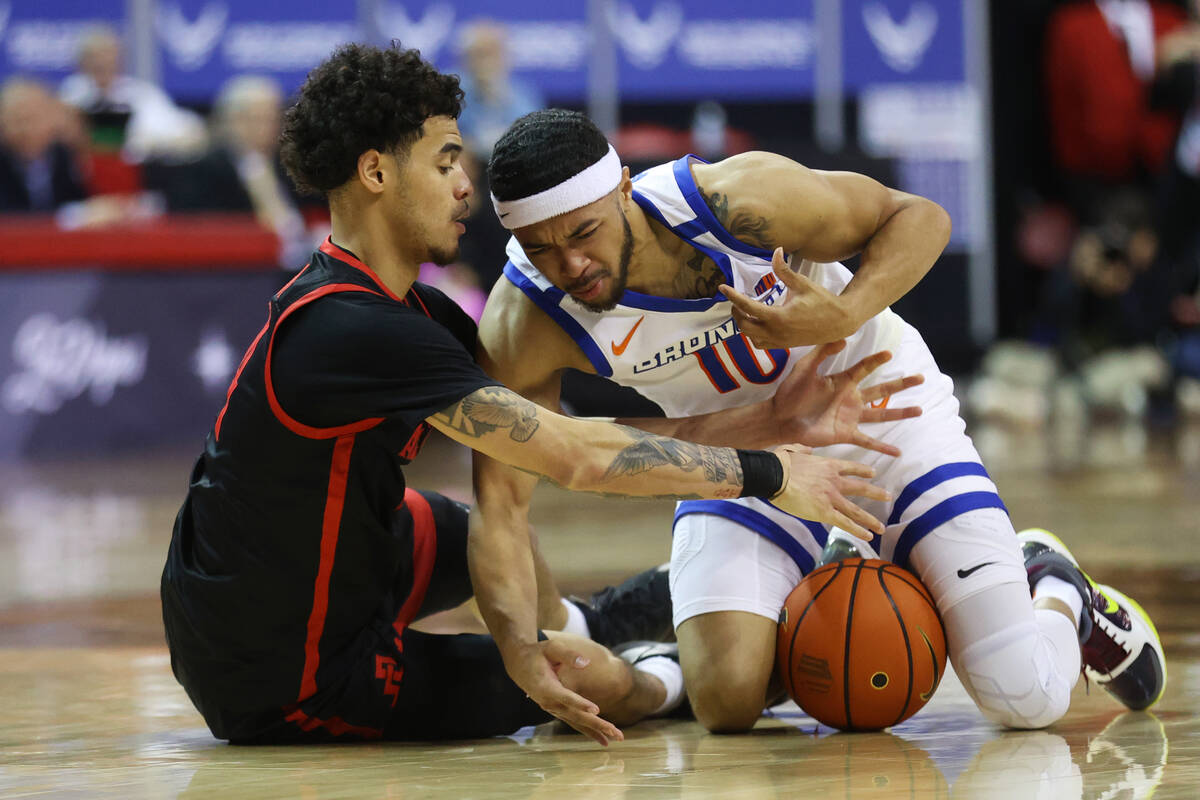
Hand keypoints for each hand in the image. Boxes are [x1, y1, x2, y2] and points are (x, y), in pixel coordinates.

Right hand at [503, 639, 624, 745]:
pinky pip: (573, 722)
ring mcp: (552, 708)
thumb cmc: (537, 653)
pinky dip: (588, 731)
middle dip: (595, 724)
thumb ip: (568, 655)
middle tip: (614, 731)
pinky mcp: (557, 710)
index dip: (580, 703)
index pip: (565, 696)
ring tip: (615, 738)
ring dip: (596, 731)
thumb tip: (586, 662)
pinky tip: (603, 739)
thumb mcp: (550, 647)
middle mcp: (548, 701)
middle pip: (574, 715)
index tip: (596, 710)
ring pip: (576, 722)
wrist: (519, 664)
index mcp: (545, 686)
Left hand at [720, 247, 858, 347]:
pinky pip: (760, 344)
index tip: (722, 287)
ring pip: (750, 337)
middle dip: (737, 313)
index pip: (747, 307)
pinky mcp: (784, 345)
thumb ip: (784, 271)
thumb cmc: (823, 301)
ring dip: (744, 325)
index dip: (733, 296)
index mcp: (779, 317)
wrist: (840, 322)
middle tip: (736, 301)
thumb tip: (776, 250)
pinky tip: (757, 323)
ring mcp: (779, 341)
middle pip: (744, 325)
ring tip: (745, 311)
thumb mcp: (803, 284)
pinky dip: (753, 335)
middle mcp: (776, 332)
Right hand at [768, 444, 888, 539]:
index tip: (873, 473)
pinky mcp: (824, 512)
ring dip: (871, 519)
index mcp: (829, 465)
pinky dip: (858, 530)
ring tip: (881, 527)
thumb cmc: (780, 463)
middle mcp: (835, 481)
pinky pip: (845, 523)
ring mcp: (831, 497)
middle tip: (888, 497)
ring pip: (856, 511)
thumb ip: (802, 449)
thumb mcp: (793, 449)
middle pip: (861, 488)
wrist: (774, 475)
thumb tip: (807, 449)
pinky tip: (868, 536)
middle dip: (876, 493)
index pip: (852, 468)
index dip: (863, 471)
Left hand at [771, 340, 923, 454]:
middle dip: (901, 384)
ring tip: (920, 410)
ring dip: (900, 412)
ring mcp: (850, 417)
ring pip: (881, 414)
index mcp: (842, 381)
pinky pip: (868, 441)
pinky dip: (882, 447)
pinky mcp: (846, 434)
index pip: (864, 368)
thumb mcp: (804, 368)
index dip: (876, 361)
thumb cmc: (790, 392)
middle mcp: (851, 398)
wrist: (780, 419)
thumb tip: (842, 339)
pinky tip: (897, 452)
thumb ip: (821, 353)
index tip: (890, 354)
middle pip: (882, 390)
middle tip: (921, 377)